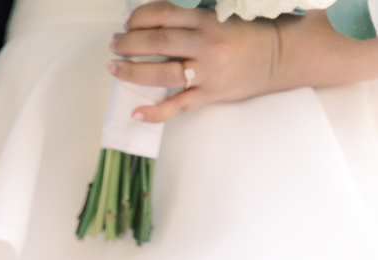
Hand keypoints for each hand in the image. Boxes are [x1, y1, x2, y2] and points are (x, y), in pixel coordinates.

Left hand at [108, 2, 282, 120]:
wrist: (278, 56)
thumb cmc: (248, 34)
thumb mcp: (221, 16)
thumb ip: (192, 20)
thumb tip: (157, 24)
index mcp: (207, 20)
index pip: (164, 15)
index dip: (140, 18)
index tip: (127, 23)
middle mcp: (205, 45)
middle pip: (158, 42)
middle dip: (130, 43)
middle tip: (114, 45)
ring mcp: (206, 72)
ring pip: (162, 73)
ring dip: (133, 71)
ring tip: (115, 69)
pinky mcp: (209, 94)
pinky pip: (178, 105)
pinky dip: (155, 111)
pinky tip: (136, 111)